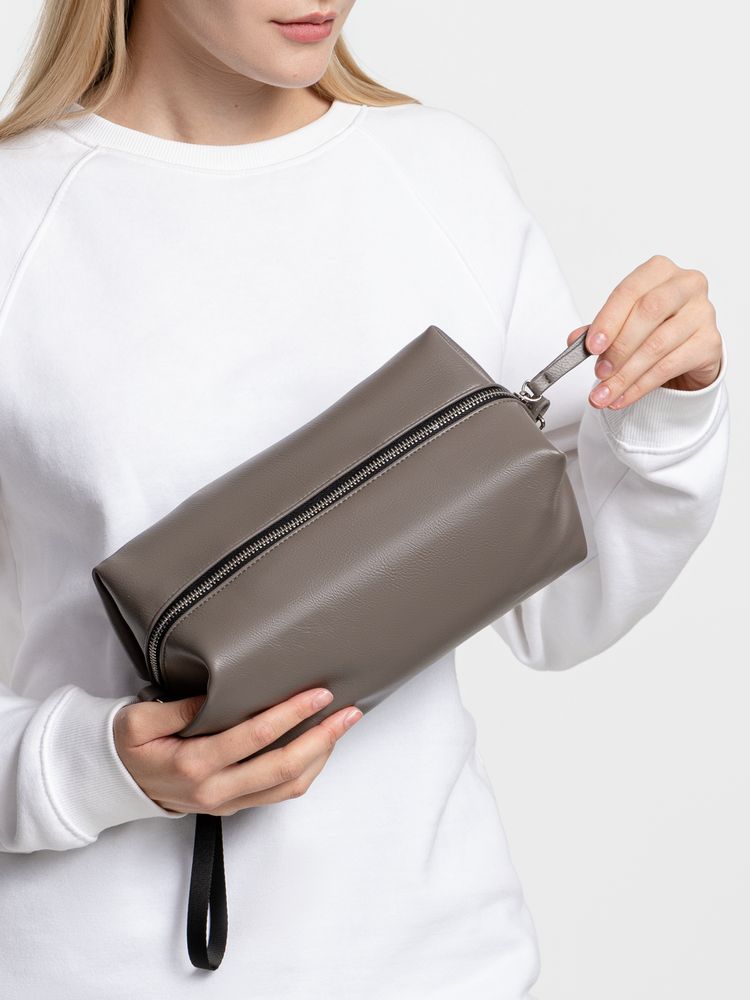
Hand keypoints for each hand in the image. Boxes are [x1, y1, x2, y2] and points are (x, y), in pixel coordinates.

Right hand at [113, 688, 361, 815]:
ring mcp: (227, 802)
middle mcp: (215, 789)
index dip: (291, 714)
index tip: (318, 693)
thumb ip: (177, 707)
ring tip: (342, 726)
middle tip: (349, 712)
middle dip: (322, 738)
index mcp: (193, 764)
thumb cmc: (127, 746)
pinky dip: (306, 771)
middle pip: (283, 767)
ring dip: (321, 756)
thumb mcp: (138, 720)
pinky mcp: (233, 806)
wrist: (114, 784)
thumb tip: (214, 692)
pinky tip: (320, 747)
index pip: (255, 737)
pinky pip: (278, 794)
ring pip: (287, 787)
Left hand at [566, 254, 723, 409]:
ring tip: (605, 393)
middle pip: (649, 313)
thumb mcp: (623, 323)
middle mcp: (686, 285)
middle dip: (618, 347)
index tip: (590, 346)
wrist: (687, 349)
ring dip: (625, 374)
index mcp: (658, 271)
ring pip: (657, 345)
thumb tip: (575, 340)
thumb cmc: (653, 328)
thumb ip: (599, 329)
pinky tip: (623, 396)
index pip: (629, 291)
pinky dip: (641, 386)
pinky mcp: (710, 342)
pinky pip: (669, 366)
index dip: (608, 320)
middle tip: (599, 372)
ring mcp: (703, 312)